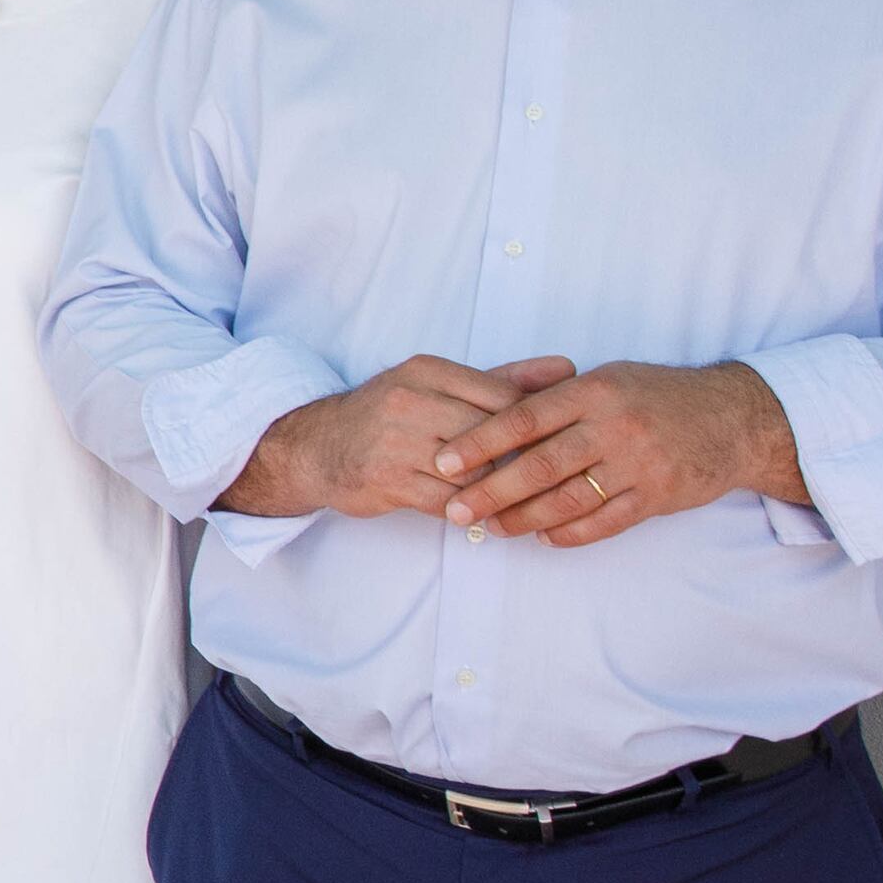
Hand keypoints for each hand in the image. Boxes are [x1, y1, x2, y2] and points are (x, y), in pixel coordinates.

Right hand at [218, 355, 567, 519]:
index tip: (550, 442)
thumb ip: (504, 379)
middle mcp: (409, 401)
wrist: (316, 447)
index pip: (503, 396)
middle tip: (541, 475)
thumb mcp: (438, 384)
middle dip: (518, 460)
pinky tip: (477, 513)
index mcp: (428, 371)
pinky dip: (467, 511)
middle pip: (491, 435)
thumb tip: (567, 369)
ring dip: (494, 490)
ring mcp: (394, 442)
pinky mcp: (385, 481)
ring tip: (512, 497)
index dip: (533, 425)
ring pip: (471, 472)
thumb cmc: (388, 415)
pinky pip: (444, 502)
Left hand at [428, 359, 805, 545]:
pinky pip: (604, 521)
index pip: (524, 418)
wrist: (734, 418)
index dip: (480, 442)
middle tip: (456, 509)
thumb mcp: (608, 380)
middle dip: (492, 491)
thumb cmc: (656, 396)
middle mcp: (614, 425)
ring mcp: (639, 463)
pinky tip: (543, 537)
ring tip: (493, 527)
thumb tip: (488, 412)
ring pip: (569, 499)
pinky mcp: (659, 495)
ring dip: (525, 518)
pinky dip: (569, 533)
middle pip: (540, 465)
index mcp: (594, 391)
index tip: (442, 461)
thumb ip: (555, 396)